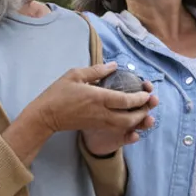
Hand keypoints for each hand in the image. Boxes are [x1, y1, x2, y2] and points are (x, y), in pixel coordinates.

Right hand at [3, 63, 159, 163]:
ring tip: (143, 111)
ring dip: (137, 120)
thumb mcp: (75, 74)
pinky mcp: (96, 127)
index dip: (141, 98)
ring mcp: (99, 122)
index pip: (126, 100)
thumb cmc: (58, 93)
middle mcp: (102, 112)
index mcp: (98, 97)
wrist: (46, 116)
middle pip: (130, 117)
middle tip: (150, 103)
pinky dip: (127, 125)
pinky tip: (131, 119)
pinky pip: (117, 129)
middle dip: (143, 112)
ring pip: (125, 126)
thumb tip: (114, 65)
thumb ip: (96, 70)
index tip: (148, 93)